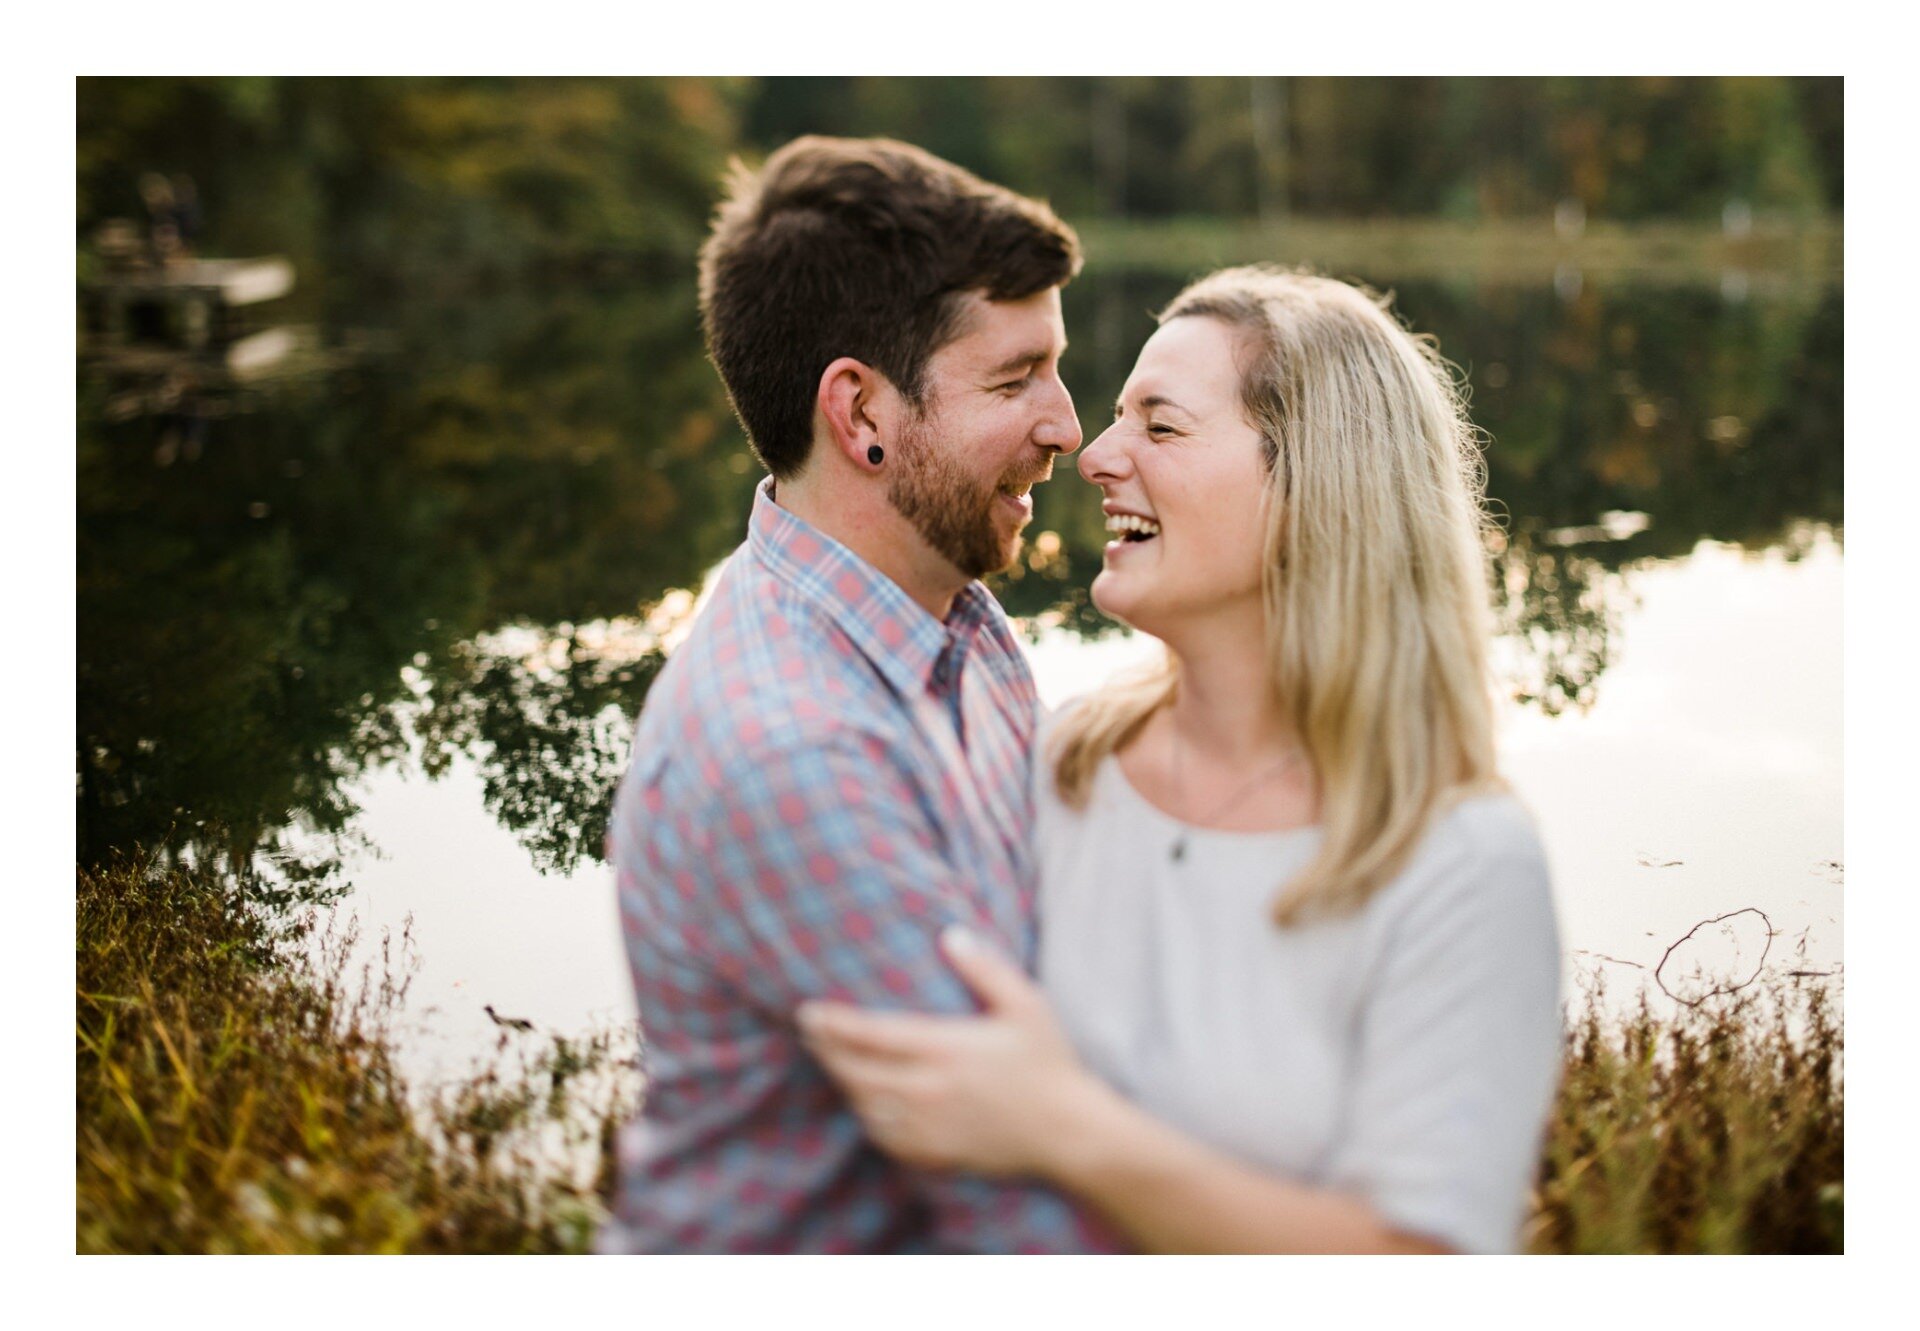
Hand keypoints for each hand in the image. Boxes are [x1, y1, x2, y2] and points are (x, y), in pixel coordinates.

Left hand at [796, 926, 1096, 1177]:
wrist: (1069, 1134)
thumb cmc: (1050, 1064)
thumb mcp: (1026, 1004)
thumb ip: (985, 967)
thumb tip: (950, 935)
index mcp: (946, 1049)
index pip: (872, 1035)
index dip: (833, 1024)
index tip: (809, 1011)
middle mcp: (928, 1090)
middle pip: (857, 1072)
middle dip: (826, 1051)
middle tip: (809, 1032)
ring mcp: (929, 1127)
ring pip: (865, 1106)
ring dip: (844, 1083)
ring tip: (831, 1061)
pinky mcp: (936, 1154)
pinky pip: (885, 1138)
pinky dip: (867, 1117)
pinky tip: (864, 1103)